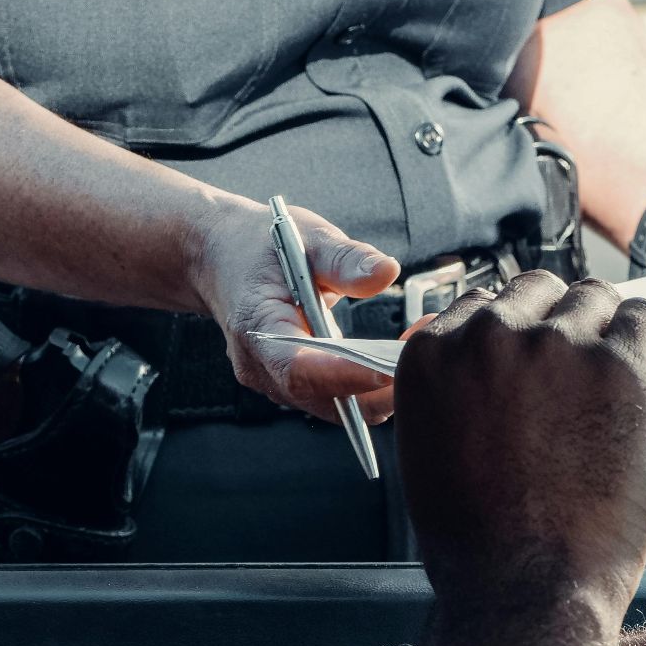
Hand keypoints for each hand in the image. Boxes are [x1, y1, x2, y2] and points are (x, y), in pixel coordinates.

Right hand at [193, 202, 400, 422]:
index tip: (394, 365)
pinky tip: (392, 356)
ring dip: (380, 387)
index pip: (301, 370)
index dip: (349, 375)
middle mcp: (261, 367)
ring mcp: (274, 382)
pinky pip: (335, 399)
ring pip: (337, 407)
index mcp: (256, 327)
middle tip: (425, 347)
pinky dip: (367, 384)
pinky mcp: (291, 386)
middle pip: (327, 401)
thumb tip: (386, 272)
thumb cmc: (259, 247)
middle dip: (381, 386)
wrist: (219, 259)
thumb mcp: (306, 237)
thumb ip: (346, 258)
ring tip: (414, 345)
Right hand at [395, 273, 645, 610]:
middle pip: (535, 290)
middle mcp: (487, 337)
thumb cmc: (478, 541)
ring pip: (591, 298)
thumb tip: (486, 374)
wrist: (523, 587)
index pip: (478, 307)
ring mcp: (553, 345)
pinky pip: (643, 319)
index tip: (531, 351)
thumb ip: (452, 394)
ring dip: (604, 327)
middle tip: (578, 360)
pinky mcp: (616, 366)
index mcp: (432, 355)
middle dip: (556, 320)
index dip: (512, 329)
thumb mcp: (431, 451)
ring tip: (618, 369)